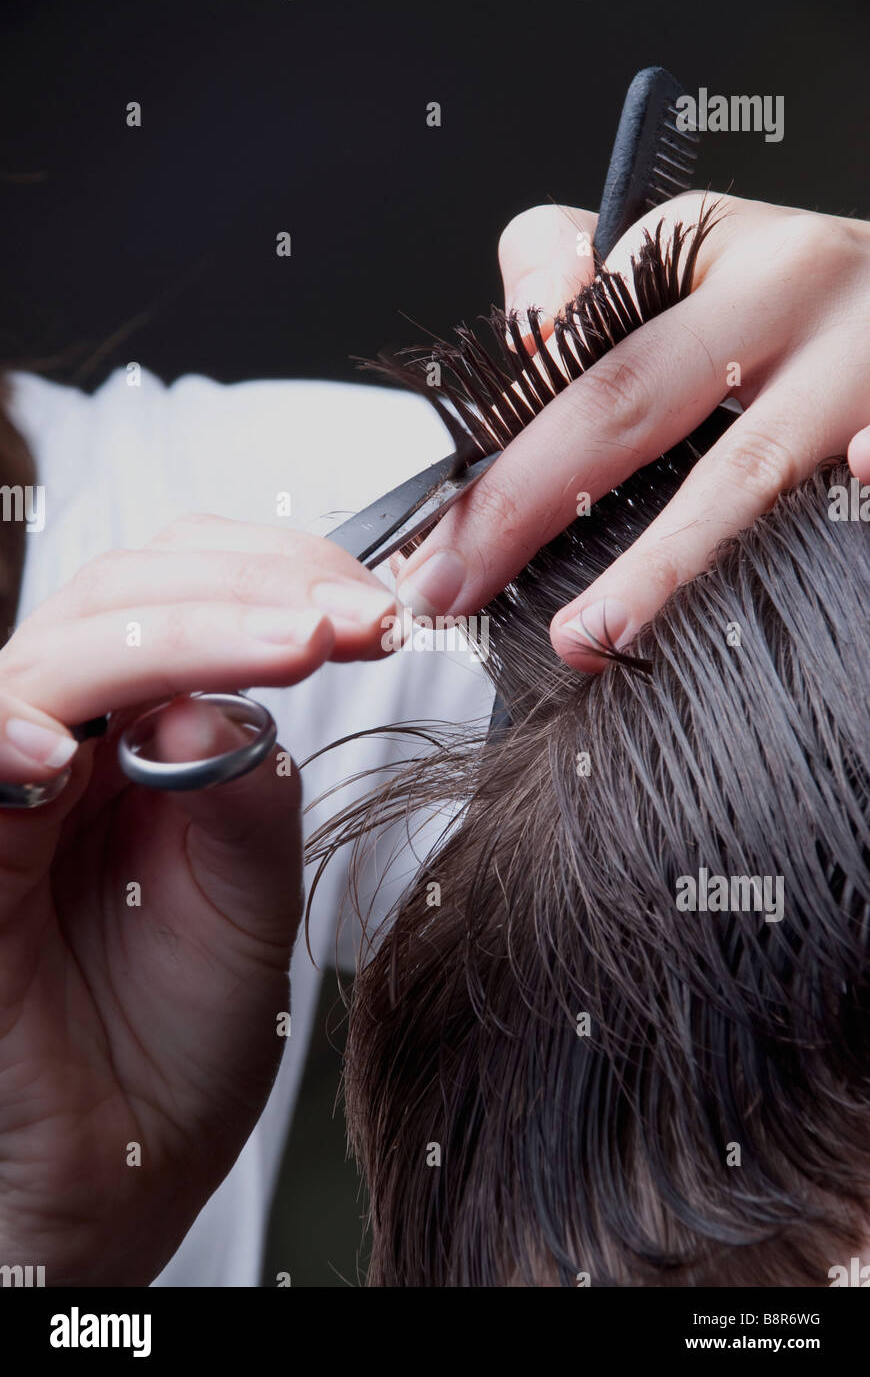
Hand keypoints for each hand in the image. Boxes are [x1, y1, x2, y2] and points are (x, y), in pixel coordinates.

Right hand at [0, 516, 398, 1283]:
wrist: (110, 1173)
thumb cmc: (174, 1039)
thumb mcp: (252, 895)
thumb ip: (241, 784)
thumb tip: (224, 692)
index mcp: (139, 739)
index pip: (189, 596)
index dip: (278, 580)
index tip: (374, 610)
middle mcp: (66, 743)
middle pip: (125, 594)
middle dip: (250, 588)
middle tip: (351, 618)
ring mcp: (4, 788)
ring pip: (59, 652)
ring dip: (176, 633)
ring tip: (290, 646)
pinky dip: (7, 729)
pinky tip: (68, 751)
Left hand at [394, 194, 869, 669]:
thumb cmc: (792, 294)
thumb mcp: (687, 253)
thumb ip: (580, 280)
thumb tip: (525, 339)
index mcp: (703, 251)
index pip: (569, 348)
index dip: (492, 447)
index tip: (435, 535)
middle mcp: (780, 294)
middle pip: (626, 400)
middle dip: (523, 503)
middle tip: (449, 587)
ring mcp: (855, 367)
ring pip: (744, 470)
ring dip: (659, 559)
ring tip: (587, 635)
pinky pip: (868, 477)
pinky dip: (850, 503)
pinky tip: (795, 554)